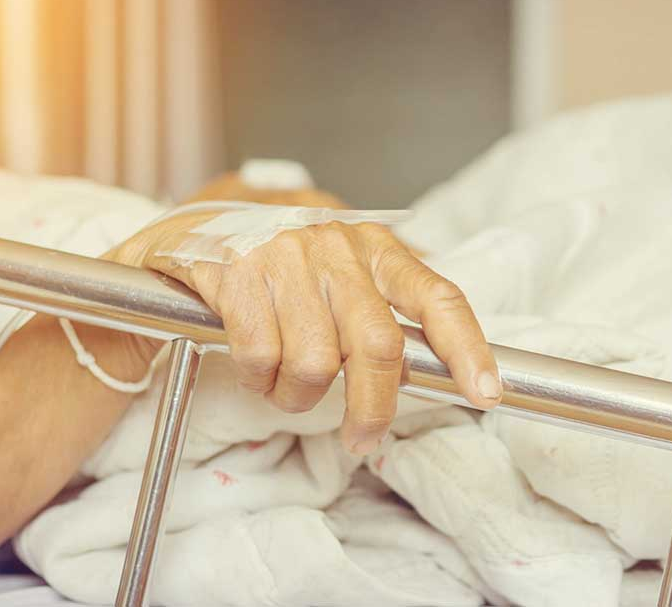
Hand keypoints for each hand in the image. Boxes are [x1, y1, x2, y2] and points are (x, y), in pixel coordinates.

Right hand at [113, 213, 500, 453]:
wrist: (184, 233)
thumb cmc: (273, 265)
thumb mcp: (337, 271)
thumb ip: (381, 307)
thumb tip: (437, 364)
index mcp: (372, 246)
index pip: (435, 296)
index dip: (467, 348)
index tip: (487, 393)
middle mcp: (334, 245)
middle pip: (377, 346)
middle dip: (373, 406)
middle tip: (362, 437)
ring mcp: (283, 255)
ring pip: (316, 363)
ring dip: (299, 395)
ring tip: (284, 384)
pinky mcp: (233, 272)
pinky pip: (262, 357)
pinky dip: (259, 380)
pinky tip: (253, 366)